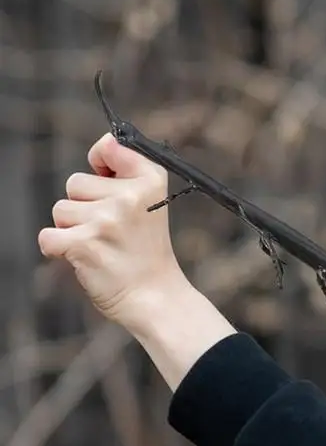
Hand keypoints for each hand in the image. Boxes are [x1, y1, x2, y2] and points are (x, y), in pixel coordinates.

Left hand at [38, 133, 187, 329]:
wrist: (157, 299)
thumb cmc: (148, 254)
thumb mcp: (152, 204)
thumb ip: (127, 173)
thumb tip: (100, 148)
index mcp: (150, 182)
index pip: (110, 146)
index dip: (101, 163)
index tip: (108, 181)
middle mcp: (129, 197)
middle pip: (75, 182)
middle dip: (84, 206)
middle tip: (112, 232)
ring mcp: (106, 221)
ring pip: (61, 210)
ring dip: (73, 229)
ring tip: (102, 247)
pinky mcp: (84, 244)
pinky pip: (48, 236)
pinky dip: (58, 250)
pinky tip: (84, 258)